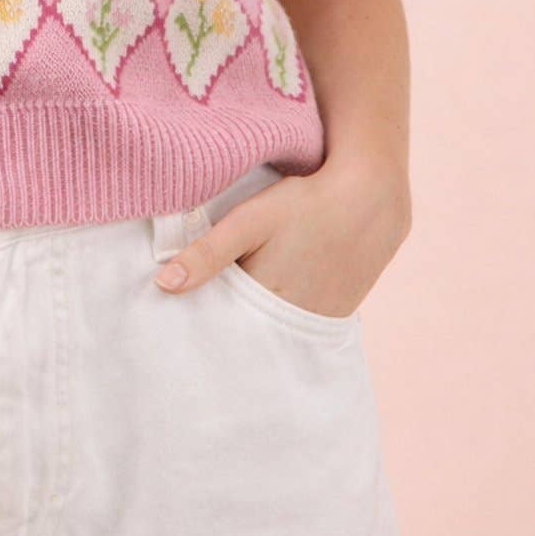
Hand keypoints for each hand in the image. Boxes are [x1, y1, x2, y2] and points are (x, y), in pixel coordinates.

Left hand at [154, 160, 411, 316]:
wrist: (371, 200)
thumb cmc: (306, 204)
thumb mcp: (251, 220)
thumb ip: (207, 253)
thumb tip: (163, 285)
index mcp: (265, 299)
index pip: (221, 327)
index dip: (200, 325)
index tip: (177, 326)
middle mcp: (292, 319)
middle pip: (247, 335)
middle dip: (223, 331)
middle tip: (196, 328)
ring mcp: (317, 320)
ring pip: (272, 333)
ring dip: (253, 328)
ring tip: (230, 317)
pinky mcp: (334, 314)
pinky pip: (297, 327)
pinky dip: (279, 322)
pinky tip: (267, 308)